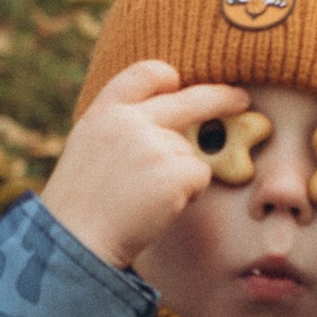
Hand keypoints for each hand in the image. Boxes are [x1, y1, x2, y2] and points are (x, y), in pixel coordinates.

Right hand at [39, 62, 257, 272]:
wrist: (76, 242)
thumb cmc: (80, 207)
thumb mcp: (88, 149)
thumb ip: (121, 128)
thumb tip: (168, 124)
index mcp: (103, 113)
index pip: (145, 74)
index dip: (167, 78)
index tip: (180, 83)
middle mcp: (130, 121)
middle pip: (190, 99)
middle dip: (221, 98)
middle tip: (241, 100)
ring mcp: (154, 144)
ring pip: (192, 151)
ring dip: (181, 175)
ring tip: (145, 199)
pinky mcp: (175, 172)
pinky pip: (201, 175)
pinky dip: (189, 194)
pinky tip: (158, 208)